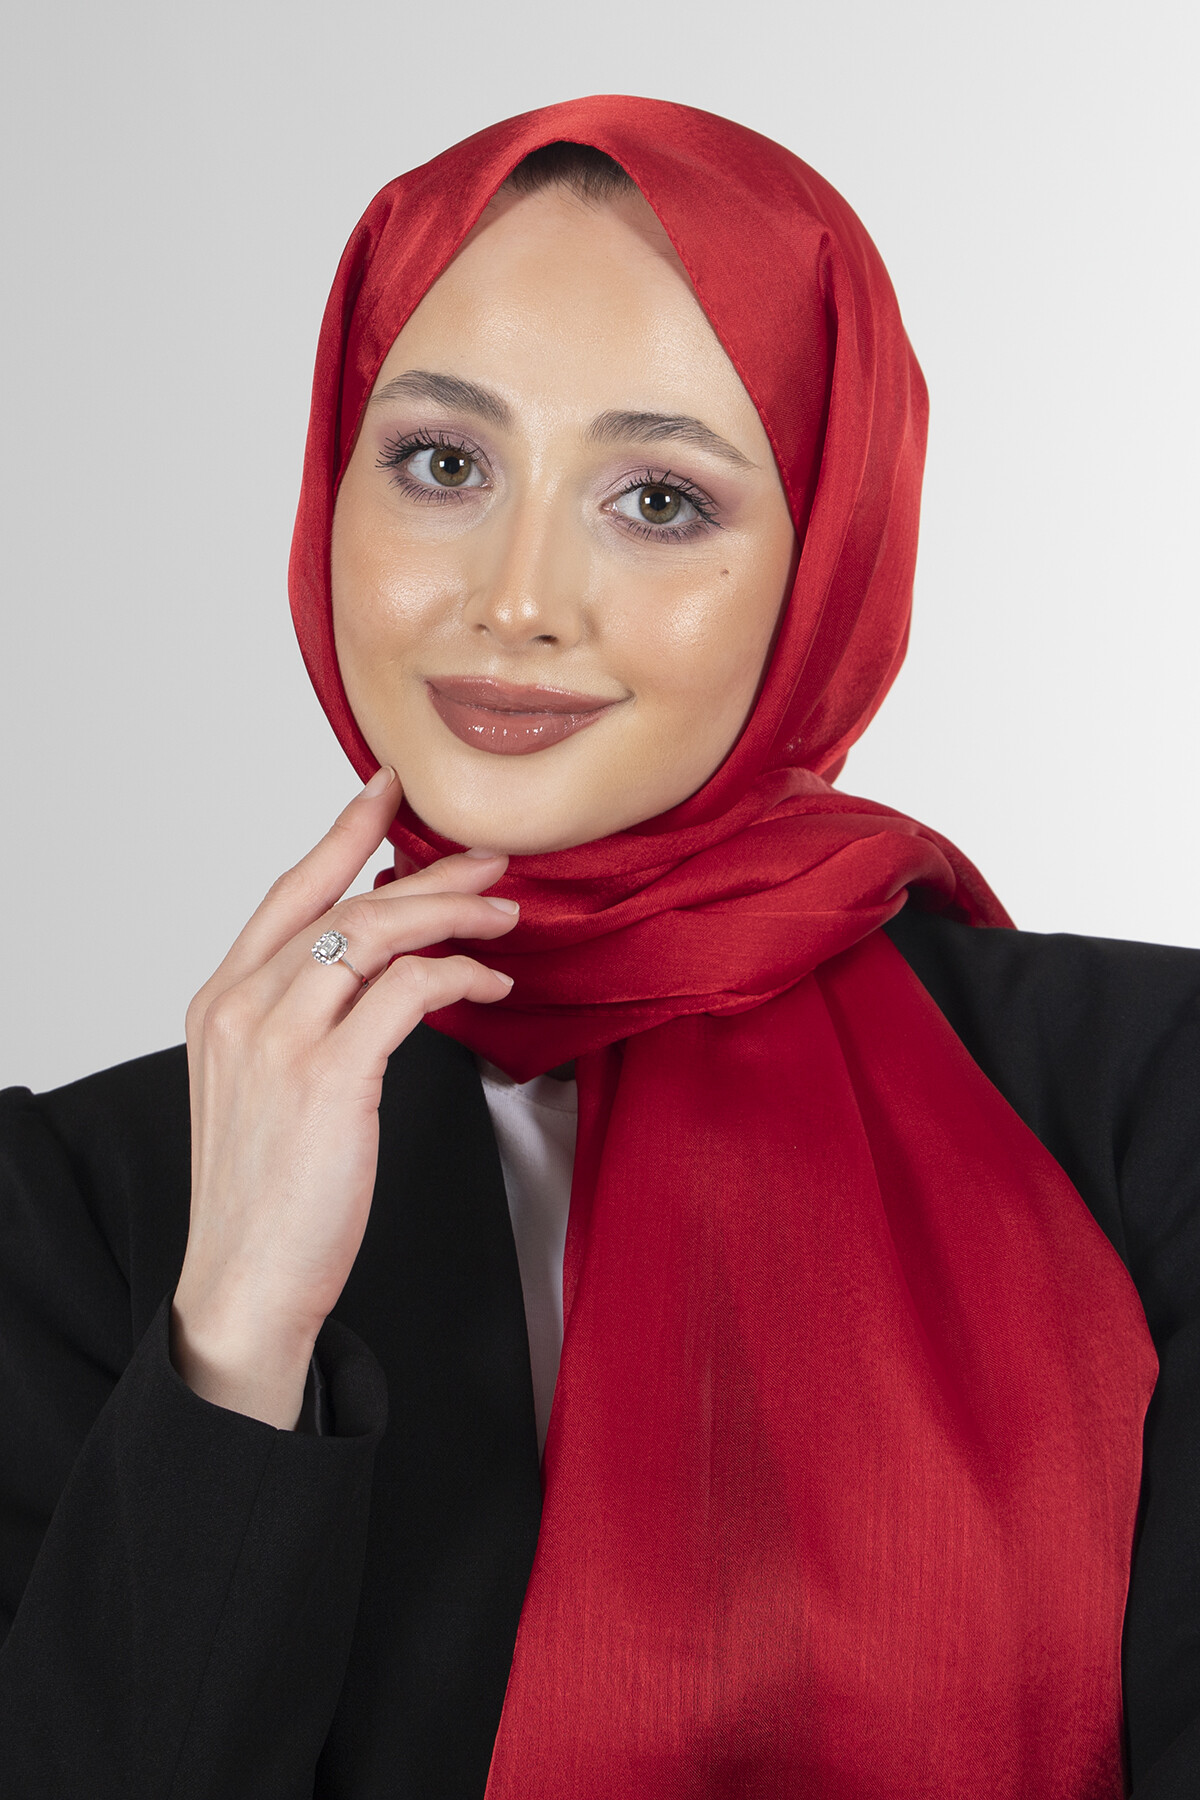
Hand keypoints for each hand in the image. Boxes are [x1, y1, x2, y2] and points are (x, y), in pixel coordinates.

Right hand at [170, 767, 517, 1427]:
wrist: (245, 1283)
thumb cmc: (269, 1192)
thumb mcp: (265, 1086)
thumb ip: (304, 1017)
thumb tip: (377, 964)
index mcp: (221, 1000)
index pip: (288, 892)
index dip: (341, 834)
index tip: (387, 790)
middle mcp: (242, 1006)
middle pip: (345, 903)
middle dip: (426, 872)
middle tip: (491, 860)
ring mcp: (279, 1039)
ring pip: (378, 932)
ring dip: (454, 915)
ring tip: (507, 916)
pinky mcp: (328, 1077)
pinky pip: (407, 991)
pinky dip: (457, 974)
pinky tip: (489, 982)